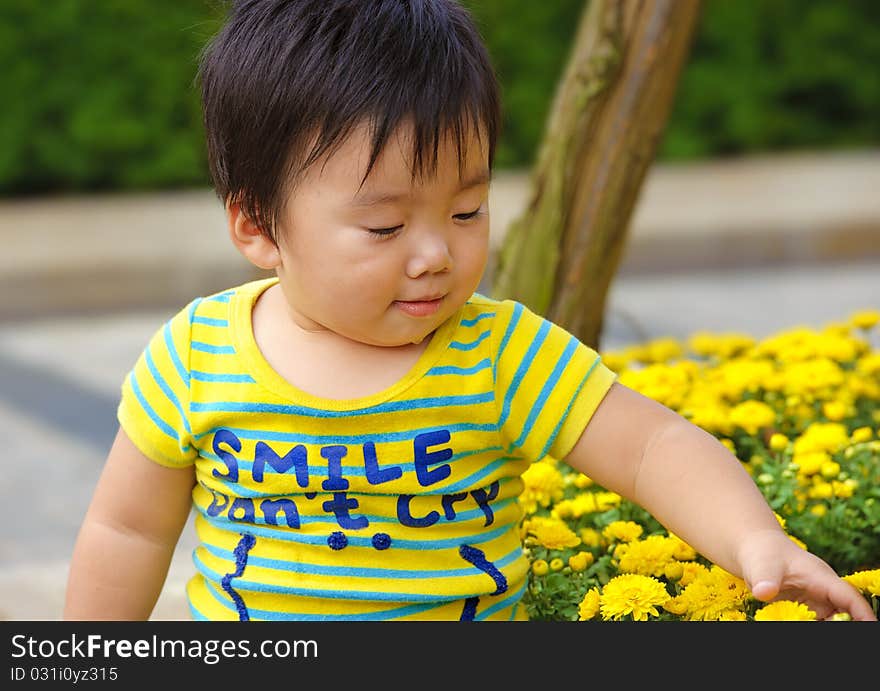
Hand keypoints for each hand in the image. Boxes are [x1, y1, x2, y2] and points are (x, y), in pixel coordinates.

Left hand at [738, 529, 875, 620]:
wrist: (755, 549)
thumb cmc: (763, 554)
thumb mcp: (762, 566)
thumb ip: (765, 580)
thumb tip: (763, 592)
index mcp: (821, 578)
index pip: (848, 597)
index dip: (862, 613)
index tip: (870, 626)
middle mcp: (825, 590)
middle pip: (846, 613)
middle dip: (846, 624)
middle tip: (828, 626)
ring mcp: (817, 600)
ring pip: (833, 619)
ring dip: (829, 625)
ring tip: (806, 622)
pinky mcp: (808, 608)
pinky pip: (818, 622)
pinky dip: (814, 625)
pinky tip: (800, 623)